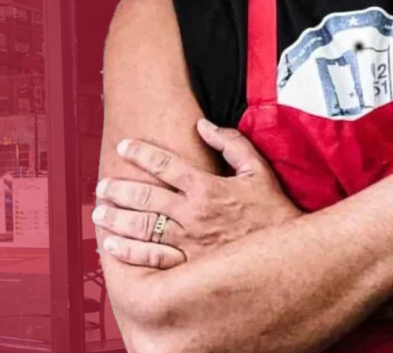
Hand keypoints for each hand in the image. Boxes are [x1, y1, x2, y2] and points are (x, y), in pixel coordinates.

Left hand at [94, 119, 302, 268]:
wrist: (293, 256)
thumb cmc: (275, 211)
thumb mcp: (258, 170)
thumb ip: (231, 143)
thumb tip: (202, 125)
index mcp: (207, 188)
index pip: (165, 165)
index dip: (140, 153)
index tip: (123, 147)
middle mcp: (194, 215)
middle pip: (146, 198)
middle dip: (119, 190)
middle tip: (101, 187)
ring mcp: (191, 243)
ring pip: (145, 228)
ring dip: (118, 220)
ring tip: (98, 214)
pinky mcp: (193, 267)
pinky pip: (156, 260)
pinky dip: (132, 253)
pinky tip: (113, 247)